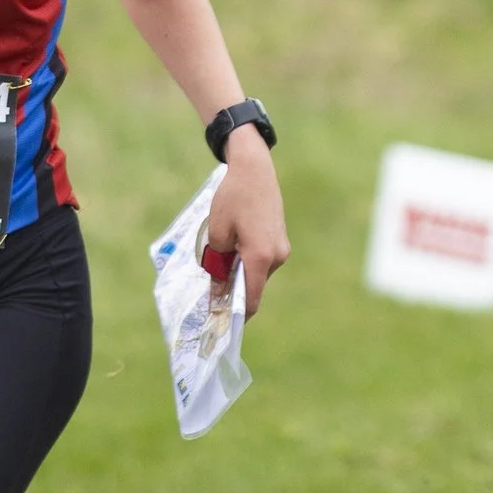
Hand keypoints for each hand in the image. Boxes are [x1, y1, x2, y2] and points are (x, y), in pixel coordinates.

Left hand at [203, 127, 289, 318]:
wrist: (254, 169)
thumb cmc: (232, 198)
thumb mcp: (217, 233)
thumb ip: (218, 265)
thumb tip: (218, 289)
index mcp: (260, 257)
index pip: (249, 299)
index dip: (234, 315)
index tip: (219, 323)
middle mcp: (277, 257)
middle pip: (253, 287)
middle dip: (233, 291)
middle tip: (210, 291)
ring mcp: (281, 249)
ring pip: (257, 273)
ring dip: (240, 274)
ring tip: (220, 260)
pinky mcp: (281, 240)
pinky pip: (263, 261)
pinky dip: (248, 262)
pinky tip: (233, 248)